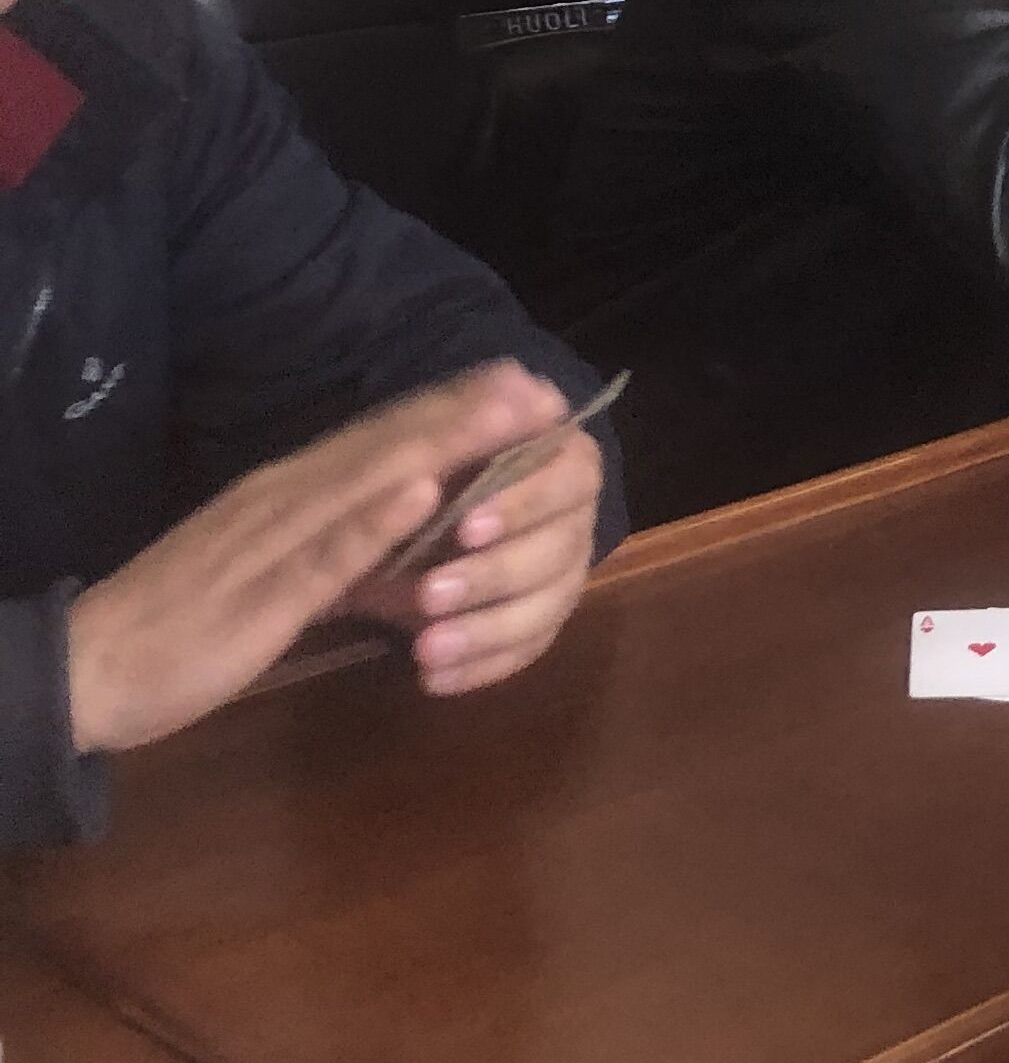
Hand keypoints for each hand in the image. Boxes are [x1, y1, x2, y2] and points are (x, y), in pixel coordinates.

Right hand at [67, 362, 574, 754]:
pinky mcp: (257, 596)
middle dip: (466, 411)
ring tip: (507, 412)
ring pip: (365, 483)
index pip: (380, 437)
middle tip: (540, 381)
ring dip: (441, 443)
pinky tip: (420, 495)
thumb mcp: (277, 575)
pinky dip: (373, 521)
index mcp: (286, 493)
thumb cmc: (185, 622)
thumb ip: (339, 551)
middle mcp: (283, 500)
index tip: (519, 379)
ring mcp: (270, 543)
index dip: (451, 406)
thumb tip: (403, 532)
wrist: (86, 668)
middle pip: (386, 444)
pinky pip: (322, 554)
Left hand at [342, 415, 605, 698]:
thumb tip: (522, 382)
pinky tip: (434, 680)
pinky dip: (480, 668)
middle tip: (430, 595)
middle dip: (495, 575)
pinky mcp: (534, 624)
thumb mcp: (421, 443)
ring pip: (546, 608)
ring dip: (487, 630)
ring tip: (424, 651)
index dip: (525, 504)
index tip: (466, 526)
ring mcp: (557, 577)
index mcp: (559, 462)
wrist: (381, 530)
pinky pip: (525, 653)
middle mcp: (573, 520)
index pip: (569, 479)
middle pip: (560, 551)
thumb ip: (466, 414)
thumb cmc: (412, 476)